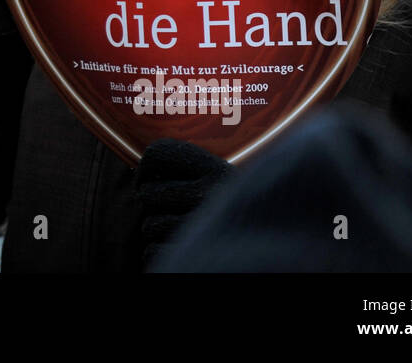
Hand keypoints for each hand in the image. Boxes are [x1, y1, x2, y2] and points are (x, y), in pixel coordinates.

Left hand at [134, 139, 231, 267]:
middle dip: (155, 205)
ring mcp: (200, 229)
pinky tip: (185, 250)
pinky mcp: (190, 257)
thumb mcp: (226, 184)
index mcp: (217, 171)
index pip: (158, 153)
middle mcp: (209, 196)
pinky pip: (151, 251)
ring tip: (188, 233)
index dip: (145, 167)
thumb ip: (191, 171)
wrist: (272, 247)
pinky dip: (161, 253)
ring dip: (160, 232)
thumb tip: (139, 172)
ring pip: (148, 226)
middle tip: (176, 212)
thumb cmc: (240, 215)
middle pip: (147, 193)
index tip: (150, 179)